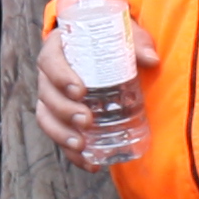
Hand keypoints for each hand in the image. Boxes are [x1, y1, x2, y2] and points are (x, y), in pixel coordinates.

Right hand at [32, 11, 157, 152]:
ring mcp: (52, 98)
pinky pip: (59, 136)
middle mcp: (49, 75)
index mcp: (58, 49)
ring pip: (46, 118)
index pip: (49, 62)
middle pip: (46, 94)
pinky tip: (90, 163)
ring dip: (61, 134)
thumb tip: (152, 60)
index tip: (80, 90)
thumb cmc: (109, 40)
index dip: (59, 77)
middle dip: (64, 110)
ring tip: (81, 145)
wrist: (103, 50)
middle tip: (87, 120)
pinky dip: (72, 153)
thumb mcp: (123, 35)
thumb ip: (136, 44)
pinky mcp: (61, 118)